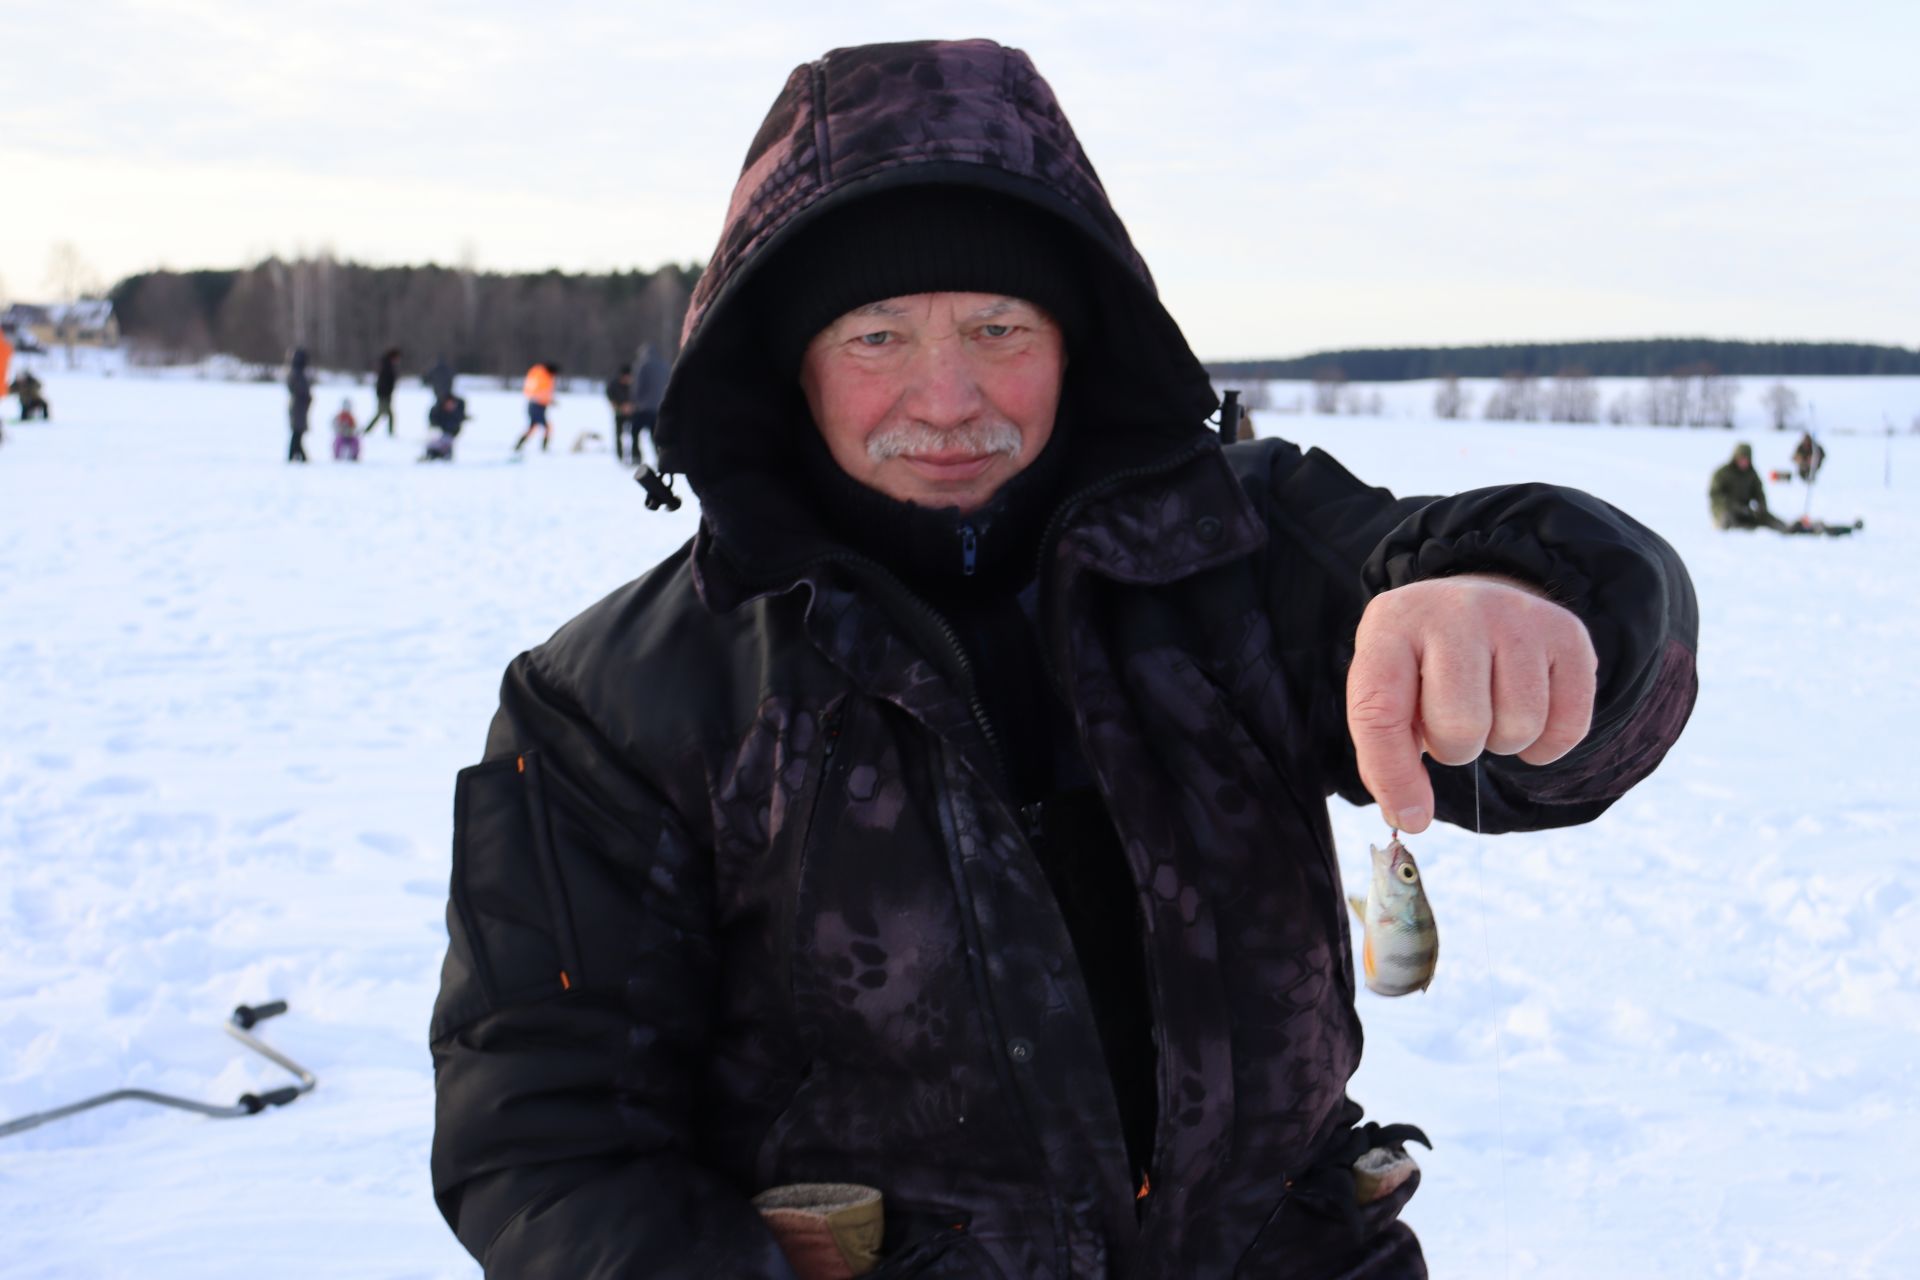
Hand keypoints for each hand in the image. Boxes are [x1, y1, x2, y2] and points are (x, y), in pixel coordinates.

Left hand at [1346, 575, 1596, 832]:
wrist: (1475, 606)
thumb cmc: (1421, 665)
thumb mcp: (1386, 689)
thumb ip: (1385, 753)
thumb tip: (1410, 818)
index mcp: (1390, 625)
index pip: (1380, 712)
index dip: (1394, 775)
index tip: (1410, 816)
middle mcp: (1454, 609)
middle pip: (1461, 726)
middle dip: (1456, 747)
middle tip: (1453, 723)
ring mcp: (1515, 615)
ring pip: (1519, 726)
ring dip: (1502, 741)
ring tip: (1489, 710)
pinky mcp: (1567, 632)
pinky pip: (1567, 725)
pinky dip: (1547, 744)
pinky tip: (1528, 716)